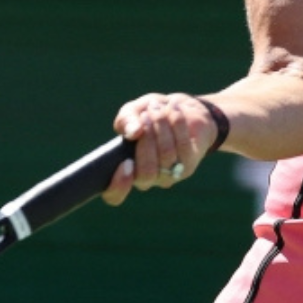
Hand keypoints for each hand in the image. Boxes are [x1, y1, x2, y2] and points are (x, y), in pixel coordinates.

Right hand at [101, 92, 218, 205]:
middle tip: (145, 116)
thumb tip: (133, 132)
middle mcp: (145, 179)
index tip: (126, 163)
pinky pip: (183, 147)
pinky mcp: (187, 166)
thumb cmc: (147, 114)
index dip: (118, 186)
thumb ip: (126, 120)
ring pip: (166, 156)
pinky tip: (173, 109)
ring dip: (161, 127)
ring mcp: (167, 175)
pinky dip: (176, 124)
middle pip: (146, 173)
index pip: (115, 194)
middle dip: (146, 140)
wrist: (177, 109)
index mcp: (123, 171)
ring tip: (157, 107)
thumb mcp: (132, 112)